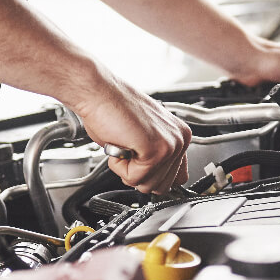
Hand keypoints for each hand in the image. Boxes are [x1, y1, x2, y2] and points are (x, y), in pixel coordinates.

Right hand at [72, 78, 190, 194]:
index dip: (153, 176)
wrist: (99, 92)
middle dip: (138, 175)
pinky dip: (120, 166)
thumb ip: (154, 158)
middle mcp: (180, 140)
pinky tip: (120, 144)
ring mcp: (170, 145)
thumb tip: (154, 181)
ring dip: (127, 170)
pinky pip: (135, 178)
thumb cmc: (112, 110)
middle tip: (128, 149)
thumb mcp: (142, 137)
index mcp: (179, 135)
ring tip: (124, 144)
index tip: (139, 161)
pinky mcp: (156, 150)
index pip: (178, 178)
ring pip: (148, 185)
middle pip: (162, 187)